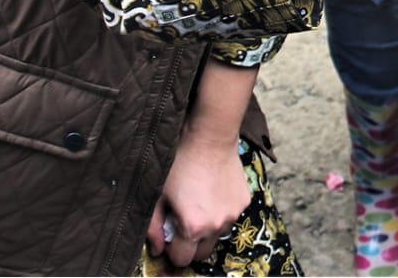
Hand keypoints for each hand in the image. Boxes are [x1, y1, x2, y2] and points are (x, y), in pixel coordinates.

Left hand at [144, 131, 249, 267]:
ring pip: (218, 235)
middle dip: (191, 244)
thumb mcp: (157, 197)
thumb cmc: (178, 165)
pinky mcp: (244, 201)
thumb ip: (153, 228)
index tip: (168, 237)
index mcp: (193, 228)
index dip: (172, 251)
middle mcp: (216, 226)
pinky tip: (212, 192)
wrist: (209, 138)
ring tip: (199, 204)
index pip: (182, 259)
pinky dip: (221, 211)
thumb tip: (157, 249)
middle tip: (182, 223)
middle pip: (202, 253)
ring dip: (208, 228)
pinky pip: (230, 216)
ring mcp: (233, 214)